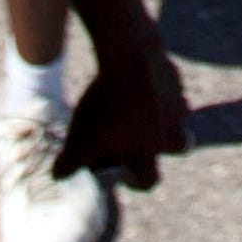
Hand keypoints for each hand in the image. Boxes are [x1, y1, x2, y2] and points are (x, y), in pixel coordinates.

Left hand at [56, 42, 190, 189]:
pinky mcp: (176, 80)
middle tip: (147, 135)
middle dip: (166, 143)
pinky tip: (141, 78)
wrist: (129, 60)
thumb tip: (59, 175)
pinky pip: (172, 88)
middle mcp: (170, 133)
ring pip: (180, 114)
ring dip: (165, 112)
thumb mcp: (80, 140)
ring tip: (141, 103)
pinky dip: (160, 87)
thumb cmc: (106, 107)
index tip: (124, 174)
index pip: (150, 180)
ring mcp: (178, 105)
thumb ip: (70, 163)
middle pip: (181, 145)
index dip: (137, 181)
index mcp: (147, 154)